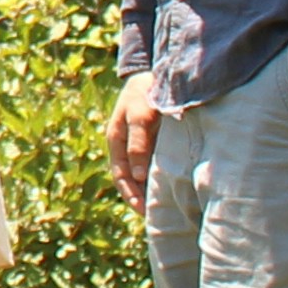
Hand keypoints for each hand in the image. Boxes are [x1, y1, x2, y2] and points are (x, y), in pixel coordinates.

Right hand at [108, 71, 161, 210]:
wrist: (159, 71)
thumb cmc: (147, 92)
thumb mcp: (140, 115)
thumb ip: (139, 143)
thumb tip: (137, 176)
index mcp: (116, 138)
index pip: (121, 173)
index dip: (130, 194)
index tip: (142, 210)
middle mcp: (125, 142)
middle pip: (129, 177)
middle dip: (138, 197)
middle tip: (153, 217)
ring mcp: (139, 140)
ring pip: (140, 171)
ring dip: (148, 188)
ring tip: (163, 206)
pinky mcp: (153, 137)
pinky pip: (152, 162)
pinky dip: (157, 176)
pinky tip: (170, 184)